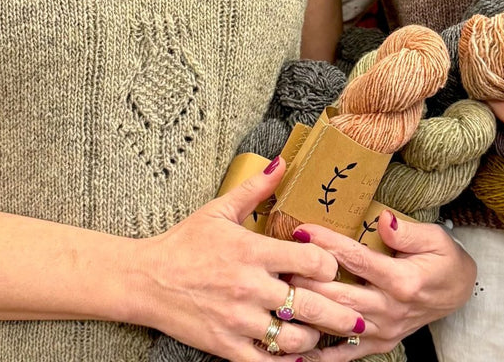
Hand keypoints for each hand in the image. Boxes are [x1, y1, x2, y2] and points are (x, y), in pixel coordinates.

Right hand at [128, 158, 368, 361]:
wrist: (146, 280)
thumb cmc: (185, 242)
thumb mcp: (220, 209)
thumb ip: (256, 189)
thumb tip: (281, 161)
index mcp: (254, 250)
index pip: (312, 260)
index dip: (330, 265)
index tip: (333, 268)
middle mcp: (251, 286)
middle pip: (311, 304)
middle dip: (340, 314)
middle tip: (357, 318)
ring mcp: (239, 319)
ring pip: (293, 339)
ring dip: (313, 339)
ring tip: (323, 335)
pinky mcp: (226, 346)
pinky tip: (296, 357)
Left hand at [286, 211, 475, 360]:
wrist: (459, 292)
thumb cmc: (444, 259)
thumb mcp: (434, 237)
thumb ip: (407, 232)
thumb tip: (384, 219)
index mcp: (402, 281)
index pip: (356, 260)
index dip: (328, 244)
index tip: (302, 230)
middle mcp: (390, 309)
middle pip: (340, 295)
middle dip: (307, 279)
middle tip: (280, 262)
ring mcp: (384, 331)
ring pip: (337, 323)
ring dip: (309, 310)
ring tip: (280, 295)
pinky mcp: (380, 344)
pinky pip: (346, 354)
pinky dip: (320, 356)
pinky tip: (295, 351)